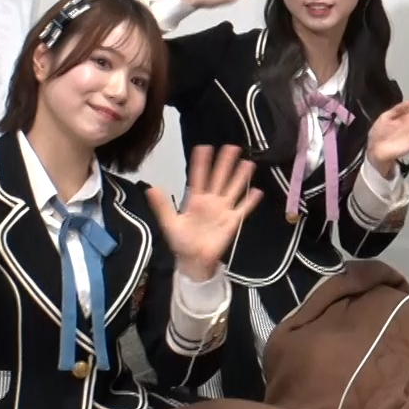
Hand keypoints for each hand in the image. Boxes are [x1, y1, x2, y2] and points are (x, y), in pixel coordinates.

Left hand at [147, 146, 260, 281]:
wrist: (193, 261)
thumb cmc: (181, 241)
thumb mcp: (169, 223)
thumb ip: (162, 206)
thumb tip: (151, 188)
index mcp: (195, 200)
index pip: (199, 177)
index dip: (201, 163)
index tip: (204, 147)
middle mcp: (211, 201)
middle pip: (219, 178)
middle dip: (225, 163)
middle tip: (232, 147)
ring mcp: (223, 210)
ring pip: (233, 189)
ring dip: (240, 177)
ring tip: (248, 163)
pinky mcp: (232, 222)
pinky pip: (243, 209)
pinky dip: (250, 201)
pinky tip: (257, 191)